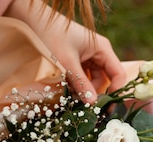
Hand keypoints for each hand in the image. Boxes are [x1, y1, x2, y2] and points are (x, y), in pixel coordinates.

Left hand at [5, 1, 126, 102]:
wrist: (34, 22)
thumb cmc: (53, 36)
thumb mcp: (67, 63)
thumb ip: (81, 83)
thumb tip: (92, 104)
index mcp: (102, 49)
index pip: (118, 74)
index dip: (116, 91)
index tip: (107, 107)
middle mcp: (98, 53)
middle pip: (104, 80)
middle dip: (93, 92)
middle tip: (81, 105)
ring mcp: (87, 57)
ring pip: (91, 81)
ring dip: (82, 90)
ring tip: (69, 95)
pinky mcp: (77, 61)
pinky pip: (81, 78)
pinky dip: (75, 85)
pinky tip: (65, 89)